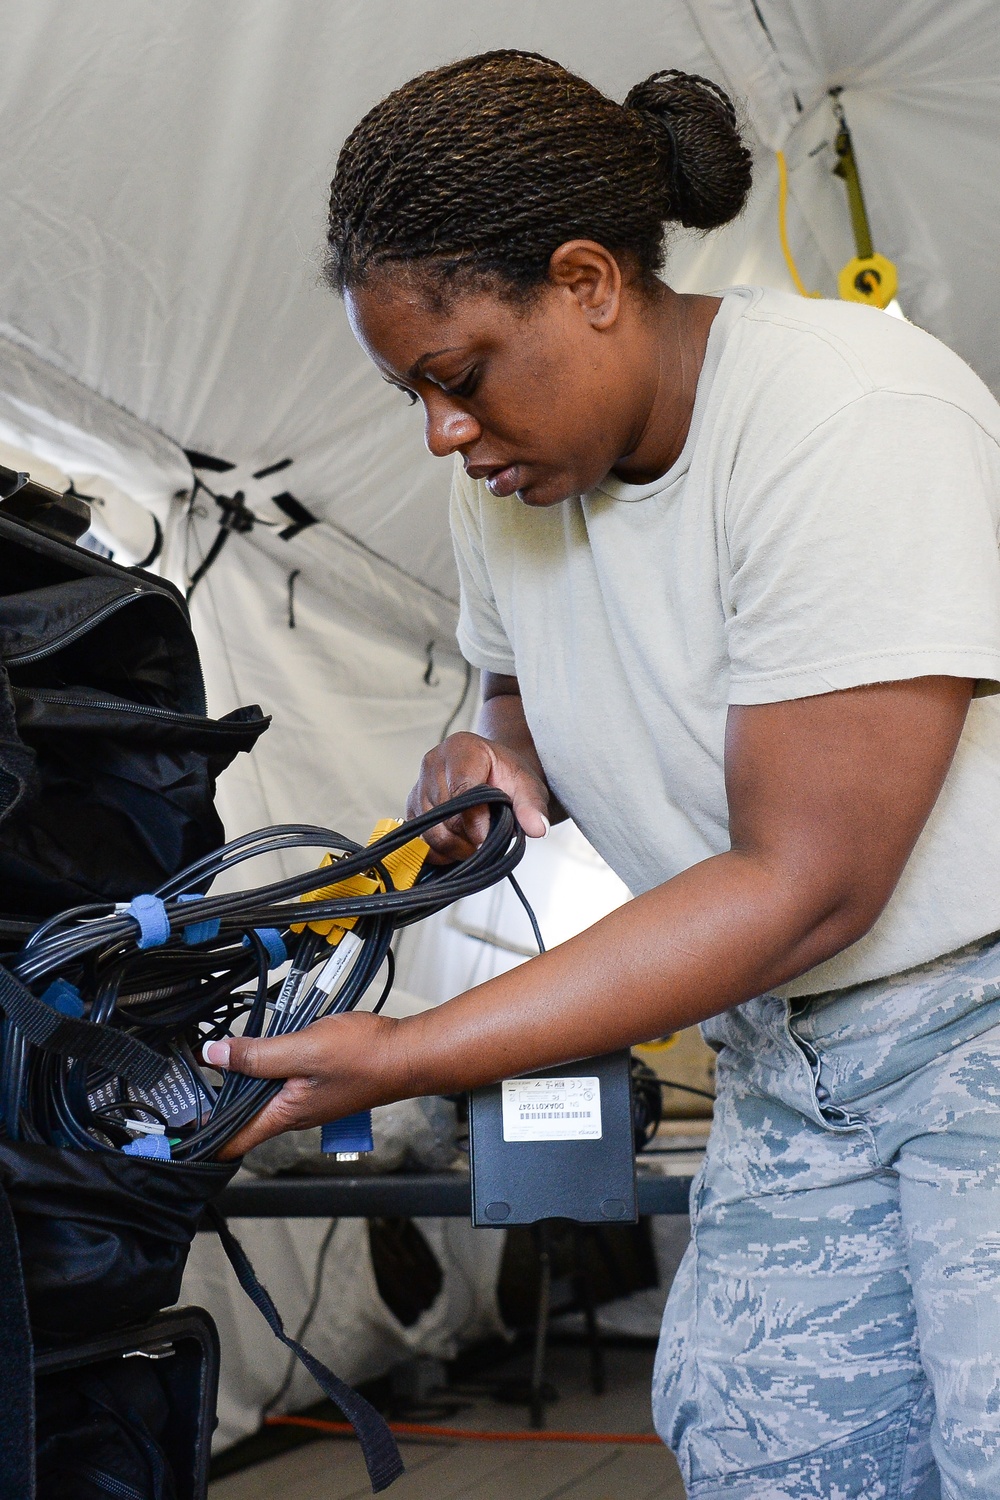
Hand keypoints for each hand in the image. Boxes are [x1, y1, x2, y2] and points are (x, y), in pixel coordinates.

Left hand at [202, 1010, 406, 1159]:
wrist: (406, 1053)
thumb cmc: (363, 1056)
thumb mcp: (302, 1049)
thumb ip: (257, 1055)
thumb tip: (214, 1055)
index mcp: (284, 1113)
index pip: (234, 1142)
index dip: (204, 1140)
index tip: (177, 1134)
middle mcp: (293, 1113)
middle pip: (244, 1116)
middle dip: (217, 1103)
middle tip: (188, 1083)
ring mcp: (308, 1099)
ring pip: (263, 1096)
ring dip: (242, 1079)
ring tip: (218, 1058)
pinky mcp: (320, 1084)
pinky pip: (283, 1080)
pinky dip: (266, 1067)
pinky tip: (263, 1046)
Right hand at [406, 730, 549, 860]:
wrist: (492, 774)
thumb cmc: (507, 777)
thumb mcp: (528, 786)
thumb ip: (533, 805)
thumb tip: (537, 828)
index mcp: (461, 749)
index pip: (461, 791)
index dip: (476, 822)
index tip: (489, 839)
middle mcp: (433, 763)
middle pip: (445, 817)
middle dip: (469, 838)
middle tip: (489, 840)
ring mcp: (419, 786)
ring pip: (430, 834)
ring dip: (455, 848)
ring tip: (476, 842)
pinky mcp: (412, 808)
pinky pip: (421, 841)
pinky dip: (441, 852)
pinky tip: (460, 844)